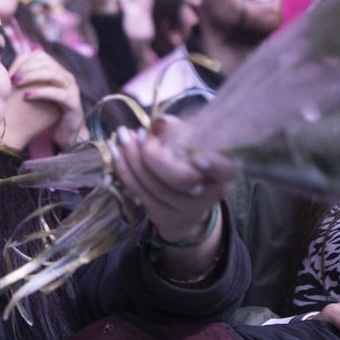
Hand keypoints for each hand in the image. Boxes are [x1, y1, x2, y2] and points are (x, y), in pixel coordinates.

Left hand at [6, 49, 84, 147]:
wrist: (65, 133)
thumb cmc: (46, 115)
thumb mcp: (35, 95)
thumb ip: (25, 82)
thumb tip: (5, 71)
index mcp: (57, 71)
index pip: (39, 56)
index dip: (22, 61)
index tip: (8, 73)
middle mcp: (66, 76)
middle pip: (46, 62)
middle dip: (26, 68)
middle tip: (12, 78)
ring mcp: (71, 88)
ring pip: (52, 74)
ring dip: (32, 76)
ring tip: (17, 83)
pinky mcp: (73, 102)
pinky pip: (57, 93)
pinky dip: (40, 92)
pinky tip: (26, 95)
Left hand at [112, 115, 235, 244]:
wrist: (189, 204)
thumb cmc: (190, 161)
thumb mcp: (191, 140)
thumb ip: (178, 130)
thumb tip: (157, 123)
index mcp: (224, 171)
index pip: (225, 169)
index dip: (213, 166)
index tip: (198, 158)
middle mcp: (210, 193)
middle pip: (177, 177)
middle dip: (151, 154)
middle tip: (138, 132)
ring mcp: (187, 209)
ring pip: (153, 185)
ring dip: (131, 158)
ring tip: (122, 137)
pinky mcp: (164, 217)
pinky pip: (138, 192)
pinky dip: (123, 169)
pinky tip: (114, 151)